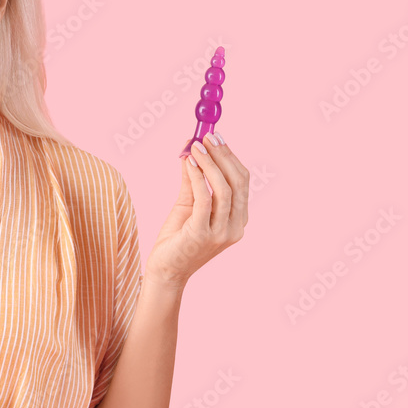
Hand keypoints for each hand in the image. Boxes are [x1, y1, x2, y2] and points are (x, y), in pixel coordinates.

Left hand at [146, 133, 248, 289]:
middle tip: (206, 137)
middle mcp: (235, 226)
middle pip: (238, 183)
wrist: (165, 270)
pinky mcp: (202, 235)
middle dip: (223, 156)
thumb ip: (192, 180)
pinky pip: (204, 200)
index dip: (230, 157)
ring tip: (195, 147)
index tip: (215, 137)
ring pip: (224, 189)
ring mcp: (221, 233)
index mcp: (237, 219)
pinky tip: (189, 164)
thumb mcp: (187, 204)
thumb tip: (191, 150)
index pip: (242, 182)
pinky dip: (198, 178)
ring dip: (209, 164)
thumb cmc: (177, 239)